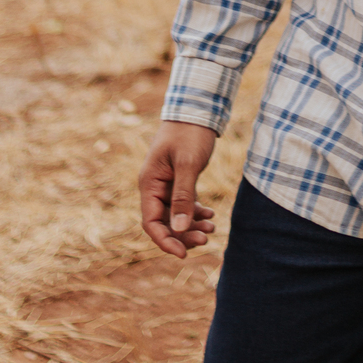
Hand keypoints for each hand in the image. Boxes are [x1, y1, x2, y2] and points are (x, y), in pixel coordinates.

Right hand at [139, 120, 218, 258]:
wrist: (197, 109)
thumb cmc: (190, 133)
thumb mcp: (187, 164)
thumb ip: (183, 196)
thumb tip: (179, 228)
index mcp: (149, 183)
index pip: (150, 222)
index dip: (165, 240)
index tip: (183, 254)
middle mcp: (154, 186)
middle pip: (164, 222)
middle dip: (183, 235)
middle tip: (206, 239)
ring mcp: (166, 184)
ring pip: (175, 215)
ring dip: (191, 226)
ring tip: (213, 229)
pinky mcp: (179, 180)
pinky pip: (184, 204)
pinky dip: (196, 212)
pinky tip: (211, 216)